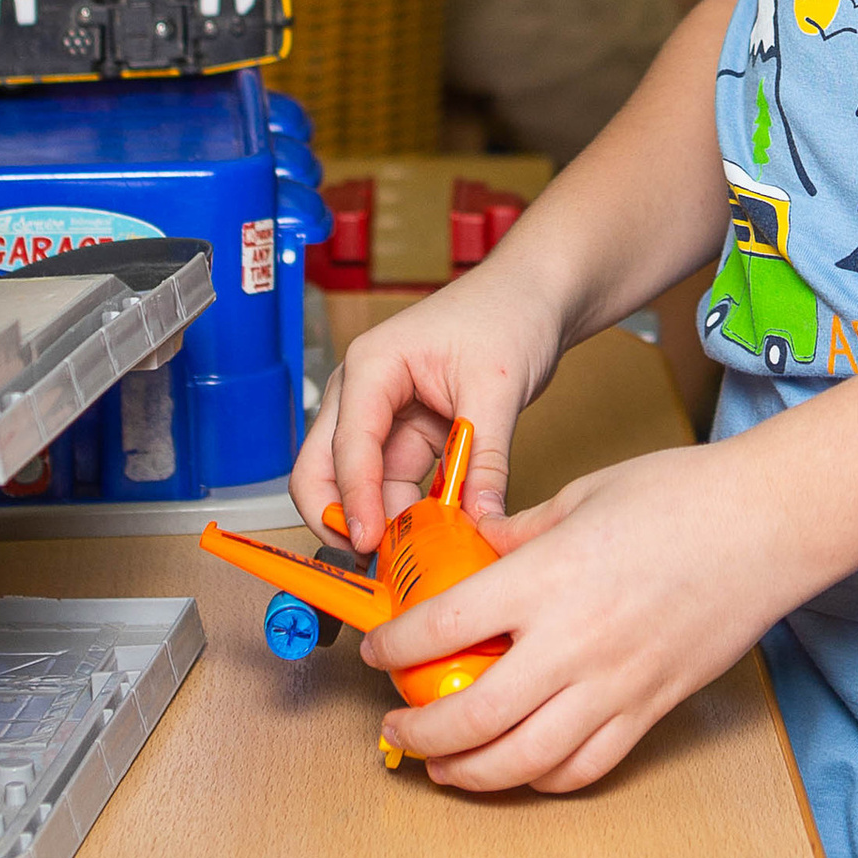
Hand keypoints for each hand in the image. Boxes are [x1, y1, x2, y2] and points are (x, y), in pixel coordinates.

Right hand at [291, 263, 565, 548]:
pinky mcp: (408, 436)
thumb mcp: (499, 385)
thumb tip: (481, 519)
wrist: (533, 295)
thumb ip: (487, 458)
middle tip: (372, 562)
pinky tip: (434, 536)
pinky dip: (409, 512)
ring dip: (382, 522)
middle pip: (324, 469)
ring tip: (414, 558)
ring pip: (361, 486)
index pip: (348, 445)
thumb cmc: (507, 312)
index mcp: (372, 367)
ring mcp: (383, 416)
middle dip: (341, 518)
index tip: (367, 543)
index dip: (354, 500)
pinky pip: (396, 485)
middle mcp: (364, 393)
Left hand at [361, 436, 794, 795]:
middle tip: (394, 729)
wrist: (769, 524)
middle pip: (470, 715)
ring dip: (469, 772)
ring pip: (524, 760)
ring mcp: (616, 684)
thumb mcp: (581, 496)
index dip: (396, 648)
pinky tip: (518, 767)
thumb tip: (476, 553)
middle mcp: (576, 642)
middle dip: (417, 734)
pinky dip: (541, 778)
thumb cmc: (683, 496)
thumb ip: (519, 535)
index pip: (443, 629)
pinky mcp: (651, 708)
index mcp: (548, 578)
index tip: (379, 651)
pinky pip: (586, 766)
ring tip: (442, 767)